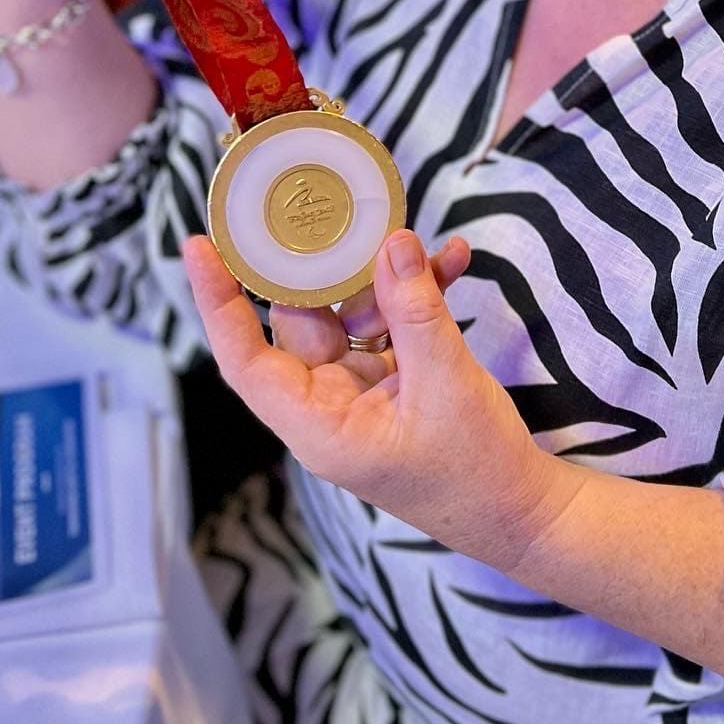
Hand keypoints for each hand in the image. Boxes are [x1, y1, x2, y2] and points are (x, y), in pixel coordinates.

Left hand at [184, 230, 573, 565]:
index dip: (219, 303)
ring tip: (422, 242)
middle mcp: (330, 406)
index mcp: (319, 426)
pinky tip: (451, 261)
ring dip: (388, 277)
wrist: (523, 513)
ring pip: (354, 315)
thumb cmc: (475, 471)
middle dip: (318, 267)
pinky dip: (419, 294)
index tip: (199, 246)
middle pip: (302, 322)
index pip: (245, 361)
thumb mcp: (446, 383)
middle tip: (321, 210)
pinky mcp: (398, 380)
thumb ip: (416, 311)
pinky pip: (394, 324)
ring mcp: (363, 391)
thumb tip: (391, 242)